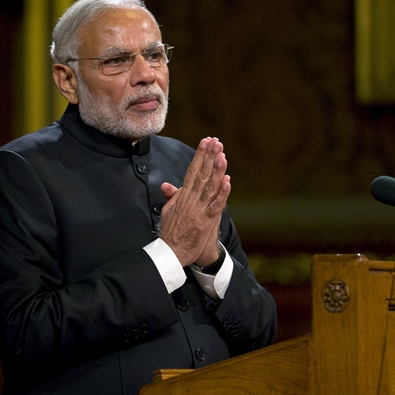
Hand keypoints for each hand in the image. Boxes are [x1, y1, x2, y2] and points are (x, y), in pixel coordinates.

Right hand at [159, 137, 230, 266]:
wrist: (171, 253)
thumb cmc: (171, 233)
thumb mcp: (168, 211)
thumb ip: (171, 197)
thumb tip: (167, 185)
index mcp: (183, 196)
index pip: (192, 170)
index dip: (200, 155)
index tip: (206, 142)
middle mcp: (191, 199)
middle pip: (202, 174)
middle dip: (209, 157)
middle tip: (216, 141)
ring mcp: (199, 210)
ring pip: (209, 186)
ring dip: (216, 170)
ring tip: (222, 155)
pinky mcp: (205, 221)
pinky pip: (216, 205)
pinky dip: (222, 193)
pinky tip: (227, 181)